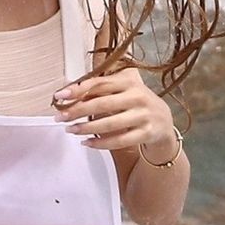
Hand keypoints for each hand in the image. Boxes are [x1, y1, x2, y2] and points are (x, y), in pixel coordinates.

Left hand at [54, 66, 172, 152]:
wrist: (164, 120)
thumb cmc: (137, 102)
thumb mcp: (124, 89)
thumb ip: (101, 88)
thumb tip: (70, 92)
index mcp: (130, 82)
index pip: (100, 83)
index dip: (78, 89)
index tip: (60, 95)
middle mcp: (137, 97)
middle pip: (101, 104)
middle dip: (77, 111)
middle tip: (61, 117)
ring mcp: (143, 116)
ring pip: (109, 124)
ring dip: (86, 128)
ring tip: (70, 129)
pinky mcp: (146, 133)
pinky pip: (119, 140)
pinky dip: (100, 143)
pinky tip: (87, 142)